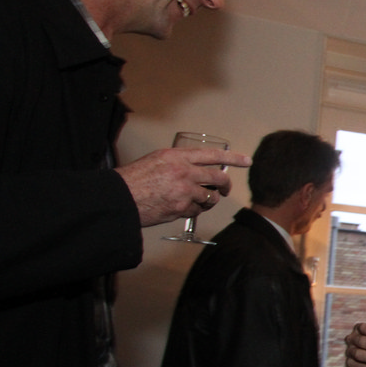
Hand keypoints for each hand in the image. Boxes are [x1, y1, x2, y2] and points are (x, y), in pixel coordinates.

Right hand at [116, 147, 251, 226]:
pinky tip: (182, 208)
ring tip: (195, 201)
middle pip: (218, 178)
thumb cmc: (132, 180)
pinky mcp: (181, 208)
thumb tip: (194, 169)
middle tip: (225, 190)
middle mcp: (184, 171)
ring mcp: (184, 191)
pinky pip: (197, 211)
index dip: (232, 158)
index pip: (212, 155)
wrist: (118, 198)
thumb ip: (177, 163)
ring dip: (207, 201)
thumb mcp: (155, 160)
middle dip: (225, 185)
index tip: (246, 161)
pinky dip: (193, 211)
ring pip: (210, 197)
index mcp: (177, 156)